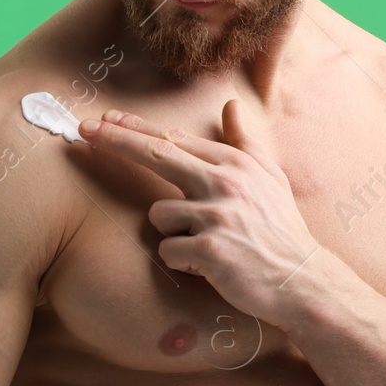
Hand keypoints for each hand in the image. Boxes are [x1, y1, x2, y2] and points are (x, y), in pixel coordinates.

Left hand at [75, 100, 325, 326]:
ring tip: (205, 244)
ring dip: (172, 232)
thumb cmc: (280, 229)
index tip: (104, 119)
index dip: (135, 128)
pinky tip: (208, 266)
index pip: (173, 140)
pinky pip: (168, 250)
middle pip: (155, 154)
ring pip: (159, 214)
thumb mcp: (270, 178)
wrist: (302, 281)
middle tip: (83, 130)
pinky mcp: (210, 249)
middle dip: (115, 140)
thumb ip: (245, 141)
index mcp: (234, 163)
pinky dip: (181, 261)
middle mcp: (224, 182)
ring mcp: (217, 215)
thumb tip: (230, 104)